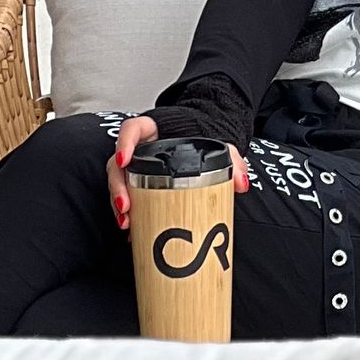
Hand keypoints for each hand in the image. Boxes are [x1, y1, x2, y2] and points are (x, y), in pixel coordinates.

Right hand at [106, 115, 248, 231]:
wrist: (203, 141)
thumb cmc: (203, 139)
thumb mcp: (219, 145)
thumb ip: (232, 160)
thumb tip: (241, 183)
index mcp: (153, 130)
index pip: (132, 129)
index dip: (124, 143)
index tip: (124, 160)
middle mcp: (139, 147)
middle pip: (118, 163)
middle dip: (118, 186)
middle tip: (126, 207)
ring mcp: (136, 165)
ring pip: (118, 181)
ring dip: (118, 203)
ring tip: (126, 222)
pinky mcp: (137, 182)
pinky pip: (126, 195)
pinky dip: (128, 212)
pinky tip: (132, 229)